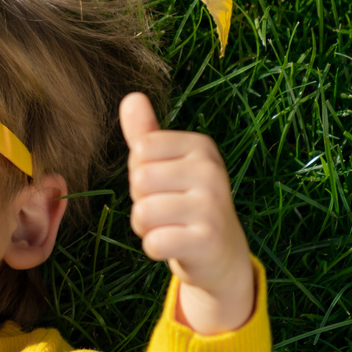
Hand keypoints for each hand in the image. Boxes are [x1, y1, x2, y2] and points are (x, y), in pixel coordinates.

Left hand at [119, 92, 253, 334]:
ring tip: (171, 227)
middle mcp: (211, 171)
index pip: (141, 149)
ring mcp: (212, 205)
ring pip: (142, 213)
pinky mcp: (207, 240)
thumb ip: (147, 134)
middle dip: (142, 201)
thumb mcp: (168, 164)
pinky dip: (155, 248)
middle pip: (139, 180)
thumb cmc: (185, 203)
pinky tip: (176, 246)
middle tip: (169, 211)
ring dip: (146, 227)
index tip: (166, 185)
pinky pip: (153, 242)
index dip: (141, 172)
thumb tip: (131, 97)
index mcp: (201, 146)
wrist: (221, 254)